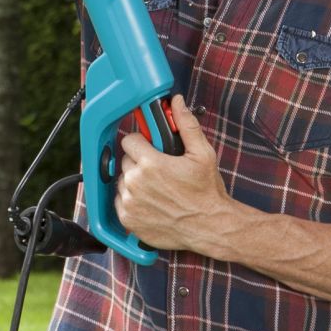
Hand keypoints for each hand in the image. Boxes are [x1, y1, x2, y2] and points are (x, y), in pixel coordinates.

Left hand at [111, 93, 231, 255]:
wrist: (210, 227)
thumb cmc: (207, 192)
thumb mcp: (202, 154)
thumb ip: (186, 125)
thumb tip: (177, 103)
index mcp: (150, 163)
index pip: (129, 140)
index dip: (142, 142)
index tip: (151, 149)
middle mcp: (136, 182)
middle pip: (126, 161)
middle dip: (140, 162)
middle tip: (160, 171)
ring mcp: (130, 203)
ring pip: (122, 182)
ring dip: (134, 182)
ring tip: (157, 188)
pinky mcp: (128, 219)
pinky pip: (120, 202)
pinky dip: (132, 201)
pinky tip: (151, 202)